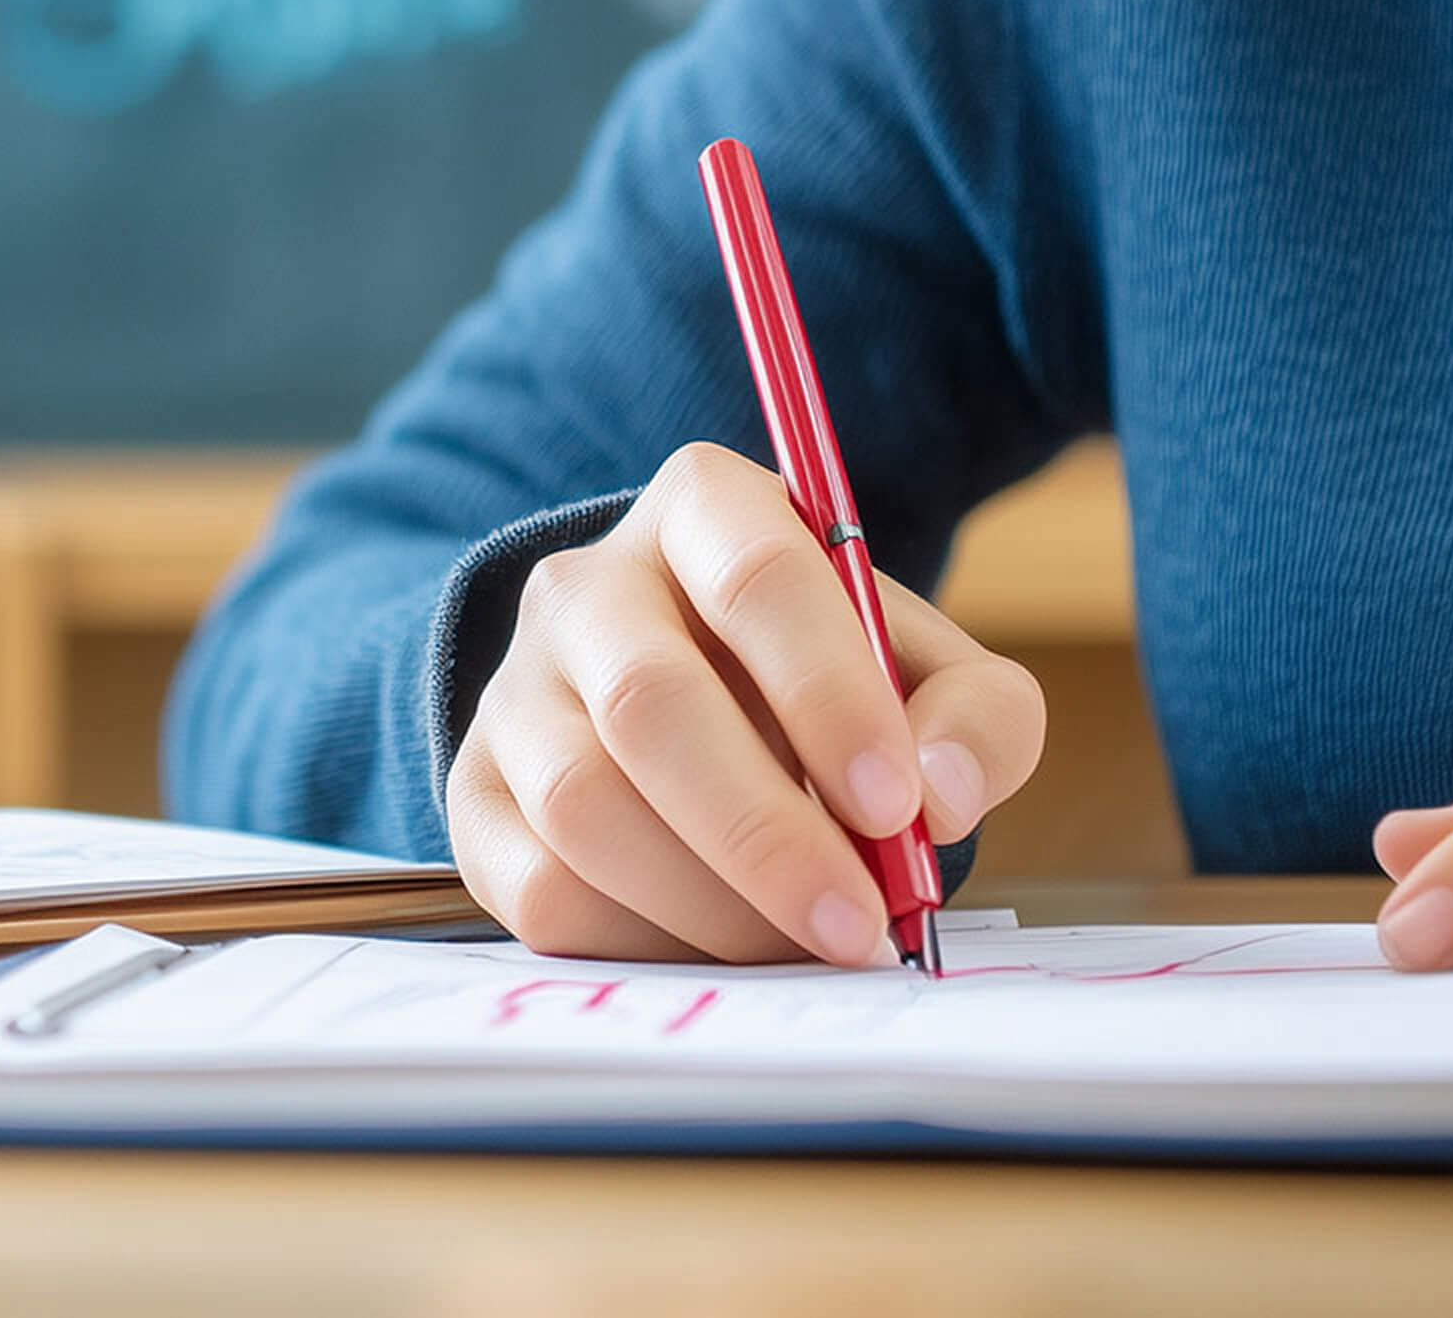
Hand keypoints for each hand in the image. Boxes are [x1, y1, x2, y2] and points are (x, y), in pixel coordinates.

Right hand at [442, 443, 1046, 964]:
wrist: (695, 708)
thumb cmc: (824, 688)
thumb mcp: (928, 673)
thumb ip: (976, 718)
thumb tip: (938, 798)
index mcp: (706, 510)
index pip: (757, 579)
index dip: (830, 697)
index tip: (900, 809)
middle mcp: (587, 585)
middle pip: (650, 702)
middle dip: (765, 833)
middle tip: (857, 923)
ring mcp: (514, 689)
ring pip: (582, 802)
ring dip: (706, 901)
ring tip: (796, 942)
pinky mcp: (477, 793)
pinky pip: (538, 883)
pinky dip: (639, 936)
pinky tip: (712, 942)